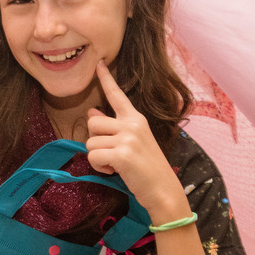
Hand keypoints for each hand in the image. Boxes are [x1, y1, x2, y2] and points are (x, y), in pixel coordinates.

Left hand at [85, 62, 187, 222]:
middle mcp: (132, 124)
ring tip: (117, 164)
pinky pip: (93, 157)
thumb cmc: (147, 169)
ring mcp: (128, 138)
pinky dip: (100, 168)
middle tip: (112, 154)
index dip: (106, 78)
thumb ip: (113, 127)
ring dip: (98, 158)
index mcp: (136, 119)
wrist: (164, 191)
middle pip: (92, 123)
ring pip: (90, 142)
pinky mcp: (122, 154)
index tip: (99, 63)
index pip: (117, 94)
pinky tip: (116, 171)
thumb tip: (92, 112)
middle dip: (95, 141)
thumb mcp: (133, 143)